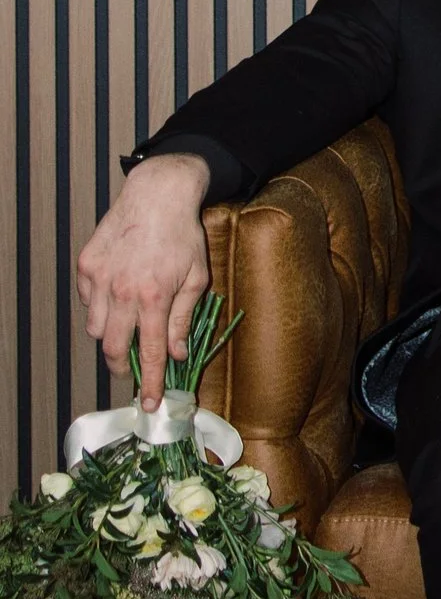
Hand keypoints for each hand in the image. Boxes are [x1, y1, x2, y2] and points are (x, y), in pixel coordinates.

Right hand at [75, 154, 213, 409]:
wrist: (157, 195)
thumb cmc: (183, 235)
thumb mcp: (196, 278)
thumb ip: (184, 318)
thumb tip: (176, 353)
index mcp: (153, 297)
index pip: (149, 352)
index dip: (148, 382)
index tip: (147, 403)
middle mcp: (121, 291)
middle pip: (111, 347)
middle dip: (120, 366)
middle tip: (131, 369)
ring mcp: (99, 278)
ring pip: (94, 327)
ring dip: (110, 335)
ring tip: (128, 324)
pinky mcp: (85, 265)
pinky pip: (88, 301)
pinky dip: (100, 307)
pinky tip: (117, 295)